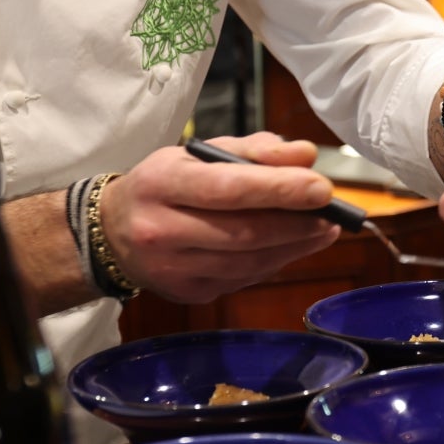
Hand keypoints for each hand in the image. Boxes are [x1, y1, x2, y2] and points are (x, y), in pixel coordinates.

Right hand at [97, 133, 340, 302]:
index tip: (321, 188)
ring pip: (246, 262)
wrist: (111, 232)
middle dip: (296, 224)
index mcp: (163, 183)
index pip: (227, 188)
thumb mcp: (199, 152)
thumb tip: (305, 155)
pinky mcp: (186, 293)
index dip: (278, 189)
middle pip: (242, 232)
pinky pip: (241, 279)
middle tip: (333, 214)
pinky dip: (273, 263)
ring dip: (293, 247)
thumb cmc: (165, 183)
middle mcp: (162, 229)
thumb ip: (255, 150)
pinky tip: (292, 247)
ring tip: (324, 230)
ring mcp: (172, 268)